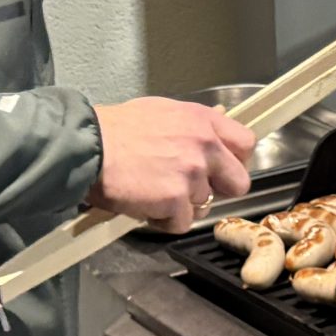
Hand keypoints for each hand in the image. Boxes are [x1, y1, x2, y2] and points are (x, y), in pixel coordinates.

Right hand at [90, 98, 256, 232]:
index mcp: (201, 120)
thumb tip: (205, 141)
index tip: (223, 169)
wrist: (89, 146)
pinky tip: (146, 205)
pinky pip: (182, 223)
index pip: (245, 143)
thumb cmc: (115, 130)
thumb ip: (191, 129)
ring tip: (154, 192)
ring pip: (205, 205)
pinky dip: (164, 221)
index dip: (235, 161)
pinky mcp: (176, 199)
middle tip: (193, 190)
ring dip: (182, 205)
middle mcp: (204, 145)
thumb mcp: (162, 112)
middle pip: (239, 182)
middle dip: (219, 191)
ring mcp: (192, 173)